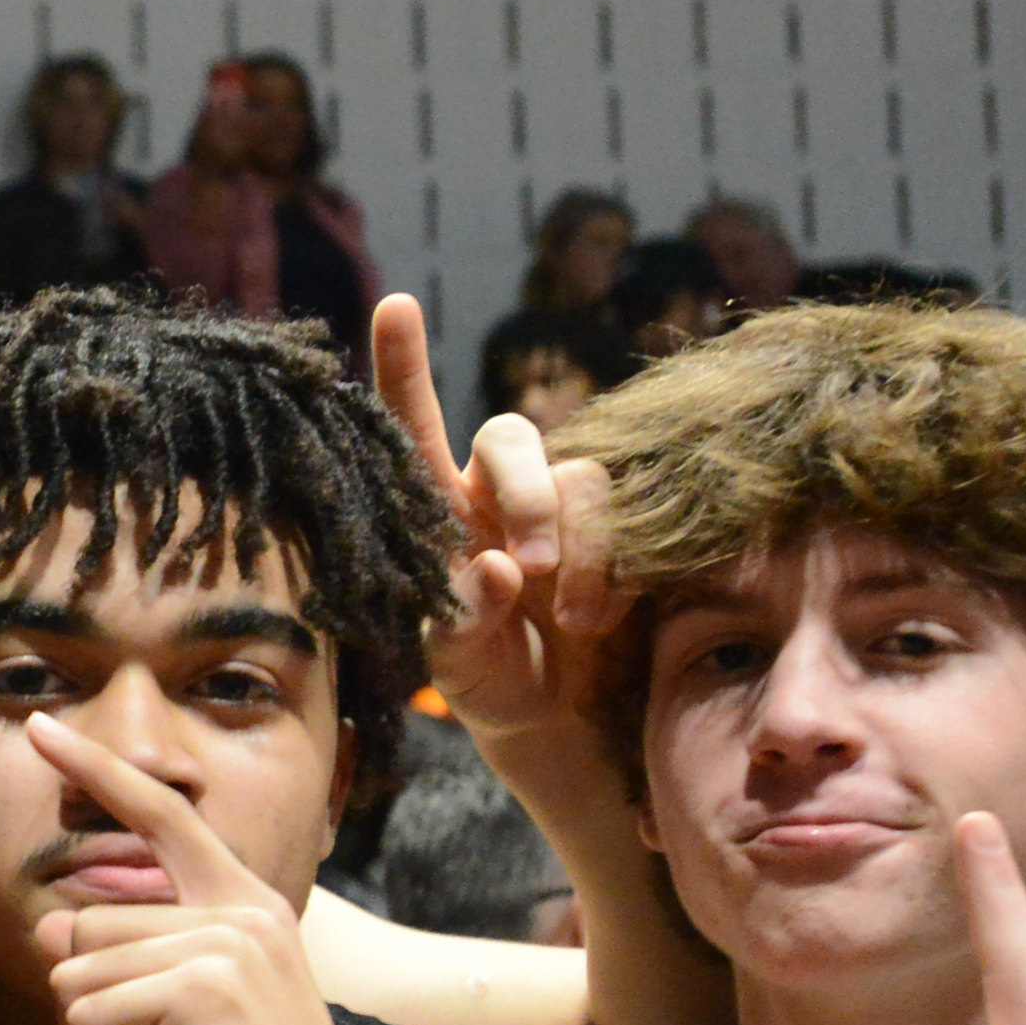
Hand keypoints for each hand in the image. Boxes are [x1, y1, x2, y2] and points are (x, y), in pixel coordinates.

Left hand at [26, 716, 414, 1024]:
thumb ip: (130, 968)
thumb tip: (50, 926)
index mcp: (245, 907)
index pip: (162, 817)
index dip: (97, 769)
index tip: (39, 728)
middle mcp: (238, 912)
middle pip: (82, 928)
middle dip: (89, 1011)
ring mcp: (223, 947)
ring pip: (72, 976)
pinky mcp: (200, 993)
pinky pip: (84, 1022)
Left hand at [374, 294, 622, 744]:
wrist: (554, 720)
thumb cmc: (487, 679)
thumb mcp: (457, 662)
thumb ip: (462, 618)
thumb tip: (493, 569)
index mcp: (438, 511)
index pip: (414, 428)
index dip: (405, 366)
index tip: (394, 304)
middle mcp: (498, 493)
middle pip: (513, 436)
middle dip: (525, 494)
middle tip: (531, 565)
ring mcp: (564, 508)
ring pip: (580, 479)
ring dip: (581, 550)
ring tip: (570, 622)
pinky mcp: (623, 530)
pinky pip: (631, 520)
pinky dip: (616, 573)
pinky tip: (597, 621)